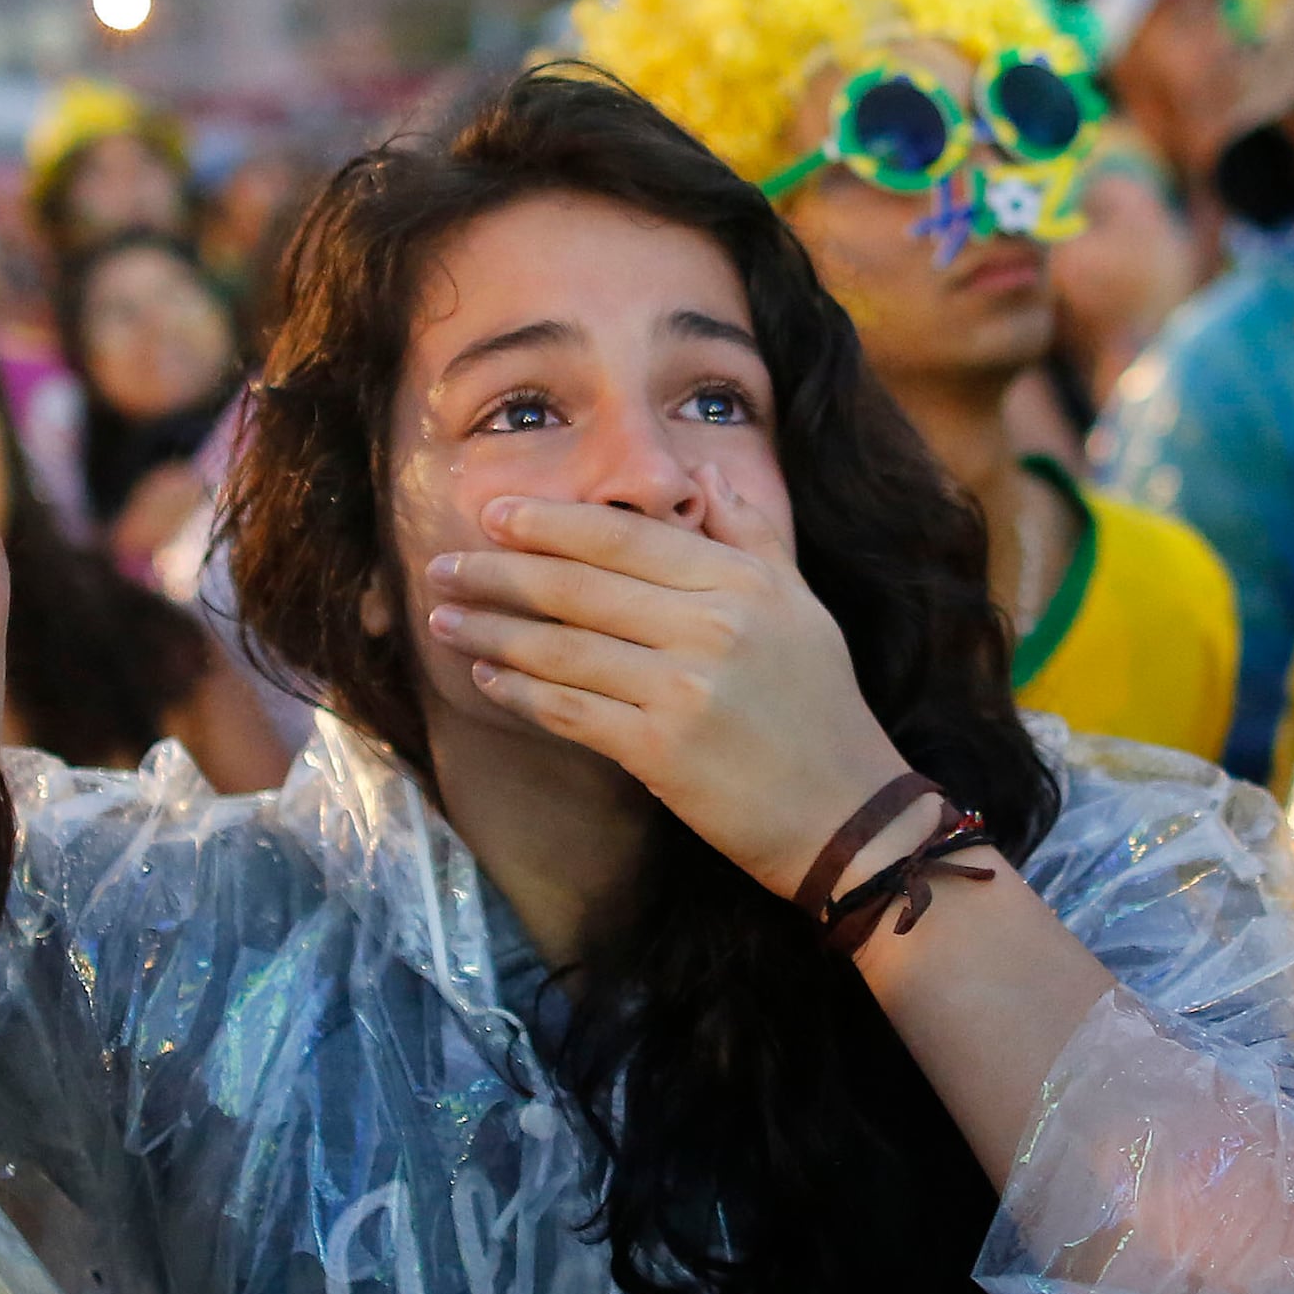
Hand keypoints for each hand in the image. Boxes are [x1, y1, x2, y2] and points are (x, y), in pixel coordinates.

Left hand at [421, 479, 905, 898]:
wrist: (851, 816)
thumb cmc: (822, 709)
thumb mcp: (801, 607)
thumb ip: (751, 536)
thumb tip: (704, 477)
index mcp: (741, 584)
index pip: (625, 539)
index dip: (551, 523)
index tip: (494, 513)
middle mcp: (711, 627)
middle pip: (579, 588)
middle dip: (498, 573)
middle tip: (443, 563)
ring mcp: (684, 690)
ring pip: (562, 649)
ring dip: (491, 630)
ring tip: (443, 617)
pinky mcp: (660, 751)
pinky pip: (568, 710)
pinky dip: (519, 692)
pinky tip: (485, 676)